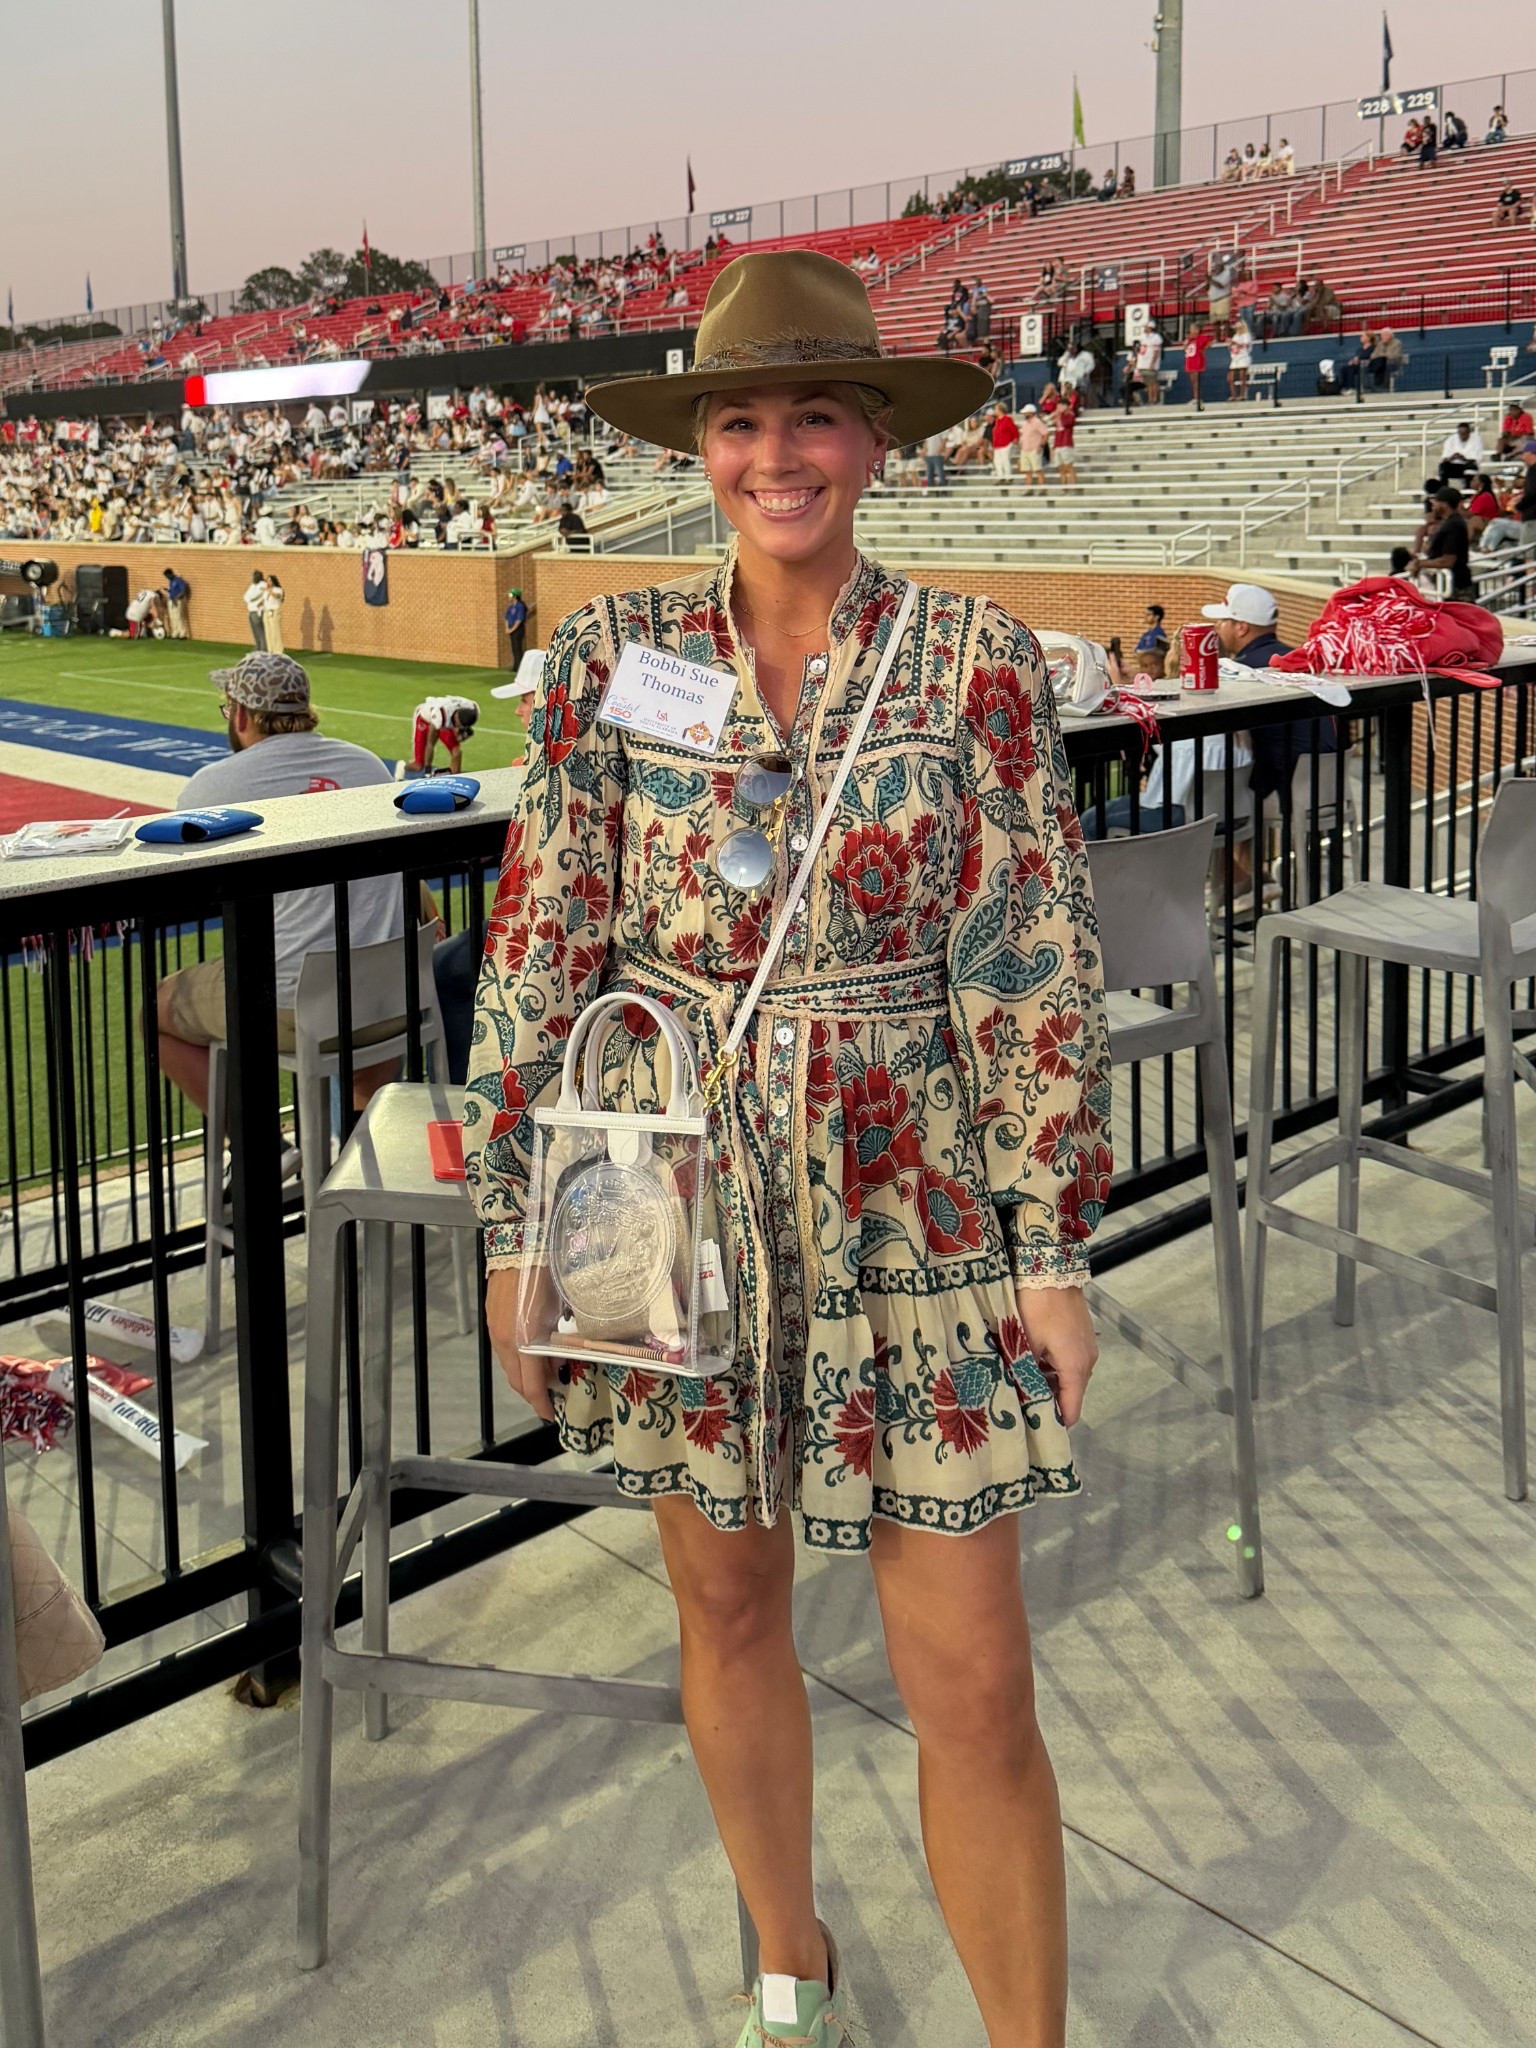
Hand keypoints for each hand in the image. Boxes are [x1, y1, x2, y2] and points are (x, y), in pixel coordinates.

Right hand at [484, 1265, 556, 1421]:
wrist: (520, 1244)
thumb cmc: (546, 1275)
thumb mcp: (559, 1311)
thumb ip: (557, 1341)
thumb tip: (557, 1361)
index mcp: (523, 1341)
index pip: (530, 1385)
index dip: (541, 1404)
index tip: (552, 1414)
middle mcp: (505, 1340)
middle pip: (516, 1380)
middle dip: (533, 1393)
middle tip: (552, 1397)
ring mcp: (495, 1330)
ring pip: (509, 1365)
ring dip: (525, 1375)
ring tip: (546, 1374)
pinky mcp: (492, 1320)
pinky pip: (504, 1349)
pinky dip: (517, 1358)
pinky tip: (532, 1352)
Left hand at [1016, 1285, 1097, 1427]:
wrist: (1050, 1265)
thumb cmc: (1035, 1305)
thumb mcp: (1023, 1342)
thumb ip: (1022, 1374)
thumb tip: (1015, 1401)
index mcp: (1076, 1367)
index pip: (1070, 1412)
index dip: (1052, 1425)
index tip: (1030, 1430)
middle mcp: (1087, 1360)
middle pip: (1069, 1396)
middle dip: (1045, 1403)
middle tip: (1017, 1406)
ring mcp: (1087, 1346)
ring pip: (1067, 1378)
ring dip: (1046, 1383)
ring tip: (1019, 1384)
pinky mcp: (1081, 1335)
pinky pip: (1068, 1362)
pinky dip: (1051, 1367)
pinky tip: (1029, 1361)